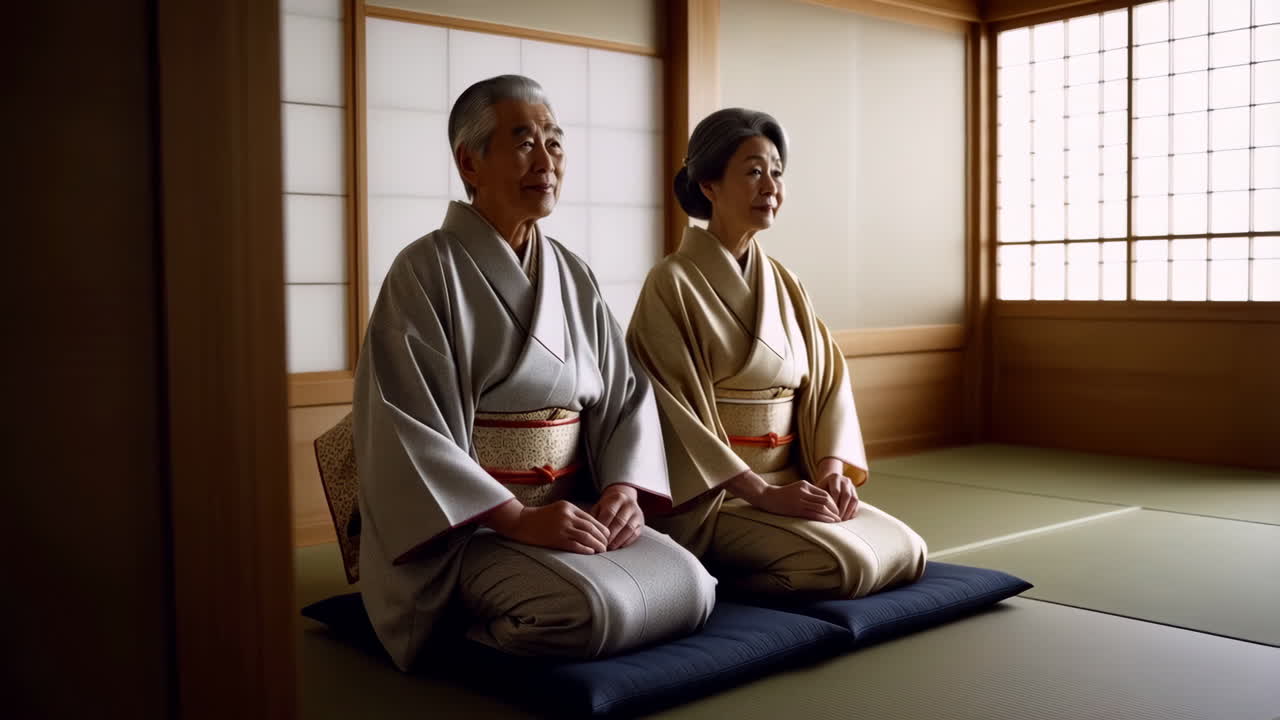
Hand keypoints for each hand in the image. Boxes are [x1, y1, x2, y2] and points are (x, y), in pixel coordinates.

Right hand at [484, 499, 609, 553]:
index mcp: (569, 507)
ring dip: (597, 544)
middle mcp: (567, 515)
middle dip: (602, 538)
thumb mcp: (559, 510)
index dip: (602, 528)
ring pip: (586, 536)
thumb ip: (573, 515)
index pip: (591, 518)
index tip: (606, 536)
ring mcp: (562, 527)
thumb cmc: (541, 517)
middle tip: (607, 545)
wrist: (521, 522)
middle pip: (591, 527)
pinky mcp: (556, 538)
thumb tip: (591, 527)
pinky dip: (586, 549)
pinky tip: (591, 552)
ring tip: (602, 550)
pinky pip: (575, 544)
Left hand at [591, 484, 644, 550]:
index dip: (602, 527)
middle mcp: (629, 505)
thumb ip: (594, 517)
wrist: (625, 498)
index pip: (609, 513)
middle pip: (620, 522)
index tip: (595, 537)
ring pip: (629, 529)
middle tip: (602, 545)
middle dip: (610, 536)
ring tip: (610, 548)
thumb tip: (589, 532)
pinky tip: (618, 547)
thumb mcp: (599, 506)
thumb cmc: (608, 506)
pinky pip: (635, 534)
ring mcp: (637, 514)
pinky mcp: (641, 523)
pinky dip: (626, 542)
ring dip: (618, 540)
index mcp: (617, 498)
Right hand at [730, 471, 840, 522]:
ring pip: (821, 507)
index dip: (833, 503)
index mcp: (805, 485)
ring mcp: (800, 500)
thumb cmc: (782, 495)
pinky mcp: (795, 508)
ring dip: (831, 515)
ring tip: (837, 521)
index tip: (837, 510)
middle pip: (825, 500)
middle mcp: (804, 491)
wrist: (767, 497)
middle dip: (835, 509)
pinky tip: (828, 522)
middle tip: (840, 517)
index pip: (825, 493)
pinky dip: (823, 518)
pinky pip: (813, 514)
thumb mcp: (797, 489)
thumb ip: (808, 493)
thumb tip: (823, 503)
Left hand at [816, 472, 858, 520]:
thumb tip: (817, 509)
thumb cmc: (821, 487)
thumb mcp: (818, 488)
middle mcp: (845, 480)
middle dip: (842, 509)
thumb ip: (818, 496)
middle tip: (838, 519)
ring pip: (854, 499)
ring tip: (842, 520)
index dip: (834, 503)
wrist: (830, 481)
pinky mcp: (855, 492)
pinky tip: (847, 518)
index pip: (836, 491)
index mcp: (835, 477)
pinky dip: (853, 511)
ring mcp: (851, 486)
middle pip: (846, 495)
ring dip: (849, 511)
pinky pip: (857, 503)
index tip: (830, 513)